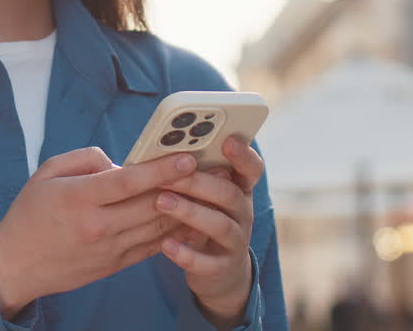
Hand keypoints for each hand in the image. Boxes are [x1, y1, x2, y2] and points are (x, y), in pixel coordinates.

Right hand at [0, 146, 196, 317]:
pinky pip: (153, 247)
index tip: (187, 157)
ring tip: (210, 191)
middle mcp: (97, 226)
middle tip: (212, 170)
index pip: (127, 182)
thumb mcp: (47, 173)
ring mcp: (109, 249)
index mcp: (78, 198)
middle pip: (150, 204)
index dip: (160, 169)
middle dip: (184, 186)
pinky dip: (175, 232)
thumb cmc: (30, 213)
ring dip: (187, 208)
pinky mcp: (115, 264)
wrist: (17, 264)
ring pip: (157, 226)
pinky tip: (193, 218)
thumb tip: (119, 163)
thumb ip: (85, 159)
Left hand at [157, 137, 264, 327]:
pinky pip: (207, 262)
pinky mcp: (222, 268)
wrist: (219, 272)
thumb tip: (161, 149)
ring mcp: (236, 241)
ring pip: (219, 225)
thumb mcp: (205, 196)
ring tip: (161, 201)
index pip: (251, 168)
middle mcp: (243, 213)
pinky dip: (186, 254)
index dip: (243, 155)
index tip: (228, 141)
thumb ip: (193, 174)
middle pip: (228, 193)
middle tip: (168, 175)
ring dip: (190, 212)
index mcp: (239, 189)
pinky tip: (165, 245)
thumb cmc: (205, 219)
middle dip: (198, 182)